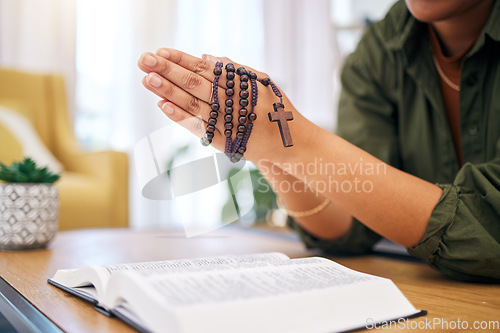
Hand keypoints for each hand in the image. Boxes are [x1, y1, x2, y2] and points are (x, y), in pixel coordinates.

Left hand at [137, 48, 302, 162]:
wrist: (290, 144)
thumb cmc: (276, 110)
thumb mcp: (261, 84)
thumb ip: (235, 70)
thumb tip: (205, 56)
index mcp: (239, 84)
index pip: (204, 68)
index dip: (181, 59)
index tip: (160, 52)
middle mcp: (231, 101)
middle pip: (194, 83)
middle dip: (167, 70)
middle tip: (143, 59)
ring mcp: (227, 122)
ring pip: (193, 103)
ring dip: (168, 90)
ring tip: (147, 79)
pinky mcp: (224, 141)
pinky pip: (199, 127)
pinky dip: (181, 116)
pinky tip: (163, 105)